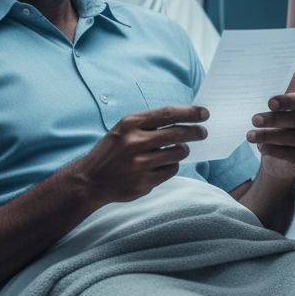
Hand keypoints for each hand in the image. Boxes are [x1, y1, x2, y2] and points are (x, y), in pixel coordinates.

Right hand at [77, 105, 208, 203]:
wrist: (90, 180)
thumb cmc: (113, 151)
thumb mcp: (124, 129)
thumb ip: (150, 124)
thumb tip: (185, 120)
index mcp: (131, 124)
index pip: (169, 113)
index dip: (190, 113)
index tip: (205, 113)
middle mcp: (135, 142)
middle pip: (178, 133)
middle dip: (196, 132)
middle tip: (203, 133)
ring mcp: (140, 164)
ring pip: (178, 153)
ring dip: (182, 151)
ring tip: (177, 150)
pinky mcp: (144, 182)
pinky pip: (172, 170)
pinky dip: (171, 166)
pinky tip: (162, 165)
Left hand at [245, 92, 294, 179]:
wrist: (281, 160)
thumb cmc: (280, 130)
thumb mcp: (279, 117)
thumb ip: (277, 111)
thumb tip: (269, 108)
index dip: (287, 101)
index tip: (270, 103)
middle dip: (273, 119)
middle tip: (254, 120)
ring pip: (291, 137)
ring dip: (268, 136)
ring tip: (250, 136)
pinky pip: (290, 154)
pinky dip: (273, 150)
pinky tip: (260, 147)